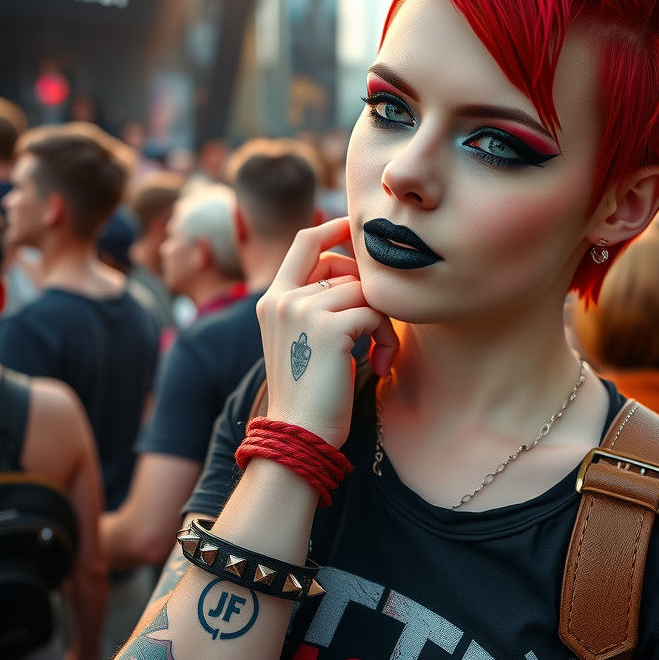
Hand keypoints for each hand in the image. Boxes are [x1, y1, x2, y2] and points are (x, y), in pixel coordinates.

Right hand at [256, 217, 397, 446]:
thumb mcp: (303, 343)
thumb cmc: (308, 396)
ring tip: (379, 355)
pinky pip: (375, 314)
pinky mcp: (328, 327)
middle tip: (376, 330)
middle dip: (369, 293)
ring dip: (383, 324)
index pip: (304, 243)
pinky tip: (379, 366)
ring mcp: (303, 309)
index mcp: (272, 300)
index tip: (355, 226)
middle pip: (345, 268)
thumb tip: (355, 279)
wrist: (298, 433)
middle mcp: (283, 298)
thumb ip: (316, 308)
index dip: (333, 229)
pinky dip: (386, 339)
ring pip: (364, 292)